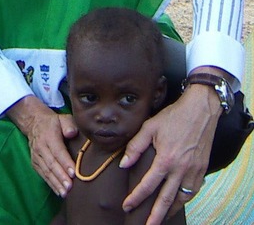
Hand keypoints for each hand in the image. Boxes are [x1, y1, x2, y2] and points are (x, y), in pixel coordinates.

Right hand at [6, 95, 77, 197]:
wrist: (34, 123)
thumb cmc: (54, 123)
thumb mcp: (62, 118)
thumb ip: (68, 124)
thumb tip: (71, 133)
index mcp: (48, 135)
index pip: (57, 150)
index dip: (65, 162)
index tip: (73, 173)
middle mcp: (40, 146)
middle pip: (51, 163)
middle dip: (61, 176)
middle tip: (70, 187)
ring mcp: (36, 155)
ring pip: (46, 171)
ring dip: (56, 183)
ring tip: (65, 193)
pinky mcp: (34, 162)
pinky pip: (42, 174)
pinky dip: (50, 184)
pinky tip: (59, 192)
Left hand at [120, 84, 220, 223]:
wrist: (200, 111)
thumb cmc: (172, 117)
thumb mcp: (149, 127)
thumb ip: (135, 146)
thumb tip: (123, 164)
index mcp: (165, 159)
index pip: (148, 185)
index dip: (136, 198)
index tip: (126, 206)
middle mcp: (180, 169)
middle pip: (166, 199)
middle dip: (155, 215)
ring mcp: (193, 172)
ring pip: (181, 199)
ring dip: (170, 210)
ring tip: (160, 219)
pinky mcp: (201, 170)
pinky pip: (192, 191)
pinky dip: (184, 200)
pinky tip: (177, 203)